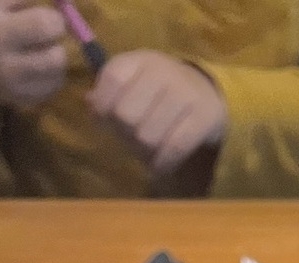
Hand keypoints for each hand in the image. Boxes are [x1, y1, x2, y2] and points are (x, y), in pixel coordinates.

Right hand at [0, 0, 67, 157]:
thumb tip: (65, 1)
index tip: (46, 4)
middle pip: (48, 24)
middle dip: (56, 23)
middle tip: (49, 26)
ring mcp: (6, 73)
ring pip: (57, 59)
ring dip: (57, 51)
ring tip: (43, 48)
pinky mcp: (18, 96)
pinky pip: (55, 83)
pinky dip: (54, 73)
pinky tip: (38, 67)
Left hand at [88, 51, 227, 182]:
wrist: (207, 94)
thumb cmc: (160, 93)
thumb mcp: (134, 83)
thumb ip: (108, 92)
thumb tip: (90, 105)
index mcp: (140, 60)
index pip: (113, 79)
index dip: (102, 105)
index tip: (104, 120)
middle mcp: (163, 71)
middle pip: (126, 115)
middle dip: (124, 134)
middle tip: (132, 138)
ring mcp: (185, 93)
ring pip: (148, 136)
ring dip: (144, 153)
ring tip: (148, 151)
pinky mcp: (204, 117)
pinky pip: (174, 148)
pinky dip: (162, 163)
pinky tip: (159, 166)